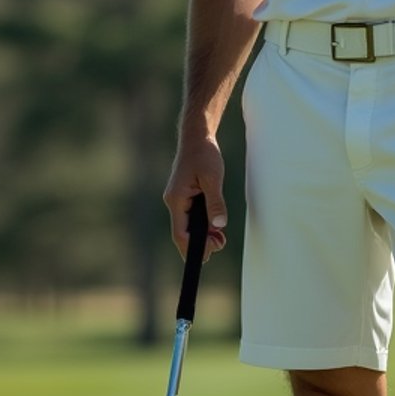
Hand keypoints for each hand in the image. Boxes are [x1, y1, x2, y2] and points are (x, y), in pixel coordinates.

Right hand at [163, 136, 227, 260]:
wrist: (197, 137)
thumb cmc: (204, 154)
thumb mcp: (213, 178)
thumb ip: (215, 202)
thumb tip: (219, 225)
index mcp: (177, 199)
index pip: (181, 233)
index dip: (192, 248)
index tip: (206, 258)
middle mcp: (174, 201)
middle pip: (183, 233)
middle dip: (200, 244)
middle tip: (220, 246)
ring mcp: (179, 199)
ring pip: (188, 225)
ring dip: (203, 235)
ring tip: (220, 239)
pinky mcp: (185, 196)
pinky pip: (191, 217)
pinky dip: (202, 225)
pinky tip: (215, 228)